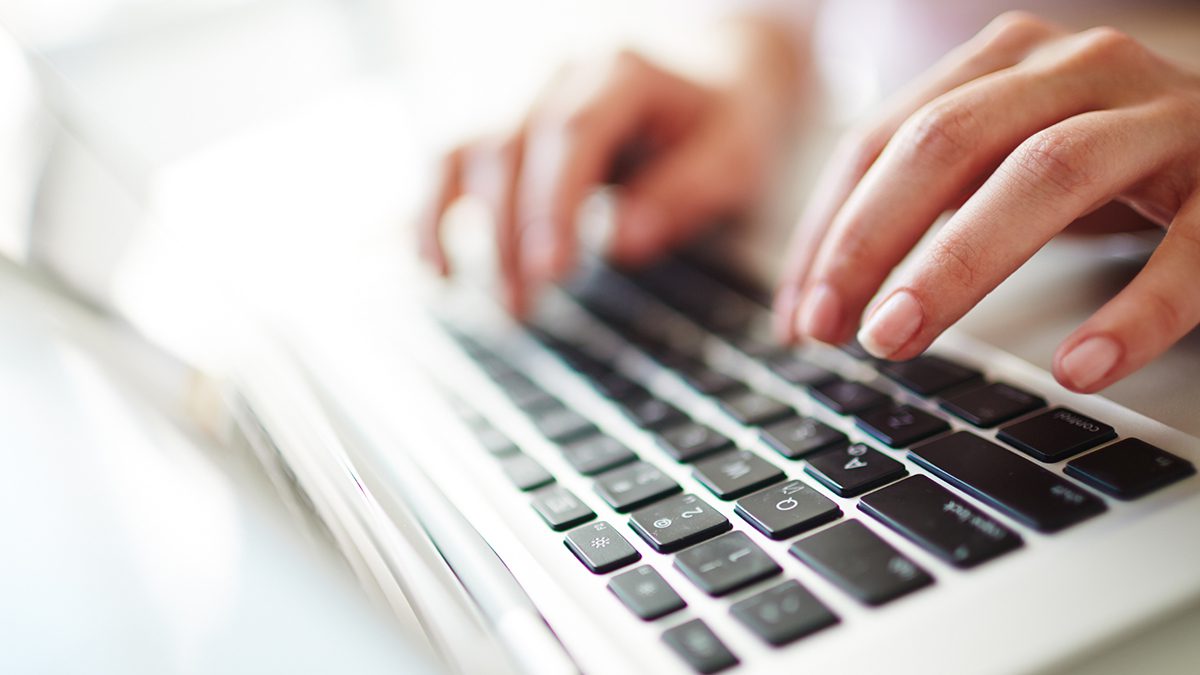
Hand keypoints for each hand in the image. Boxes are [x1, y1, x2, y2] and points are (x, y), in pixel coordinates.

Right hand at [420, 20, 800, 316]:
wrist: (710, 71)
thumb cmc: (722, 122)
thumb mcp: (732, 157)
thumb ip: (683, 194)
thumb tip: (623, 242)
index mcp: (621, 71)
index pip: (571, 131)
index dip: (552, 202)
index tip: (550, 270)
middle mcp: (559, 71)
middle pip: (509, 144)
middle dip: (509, 234)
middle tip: (521, 307)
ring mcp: (522, 90)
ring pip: (465, 148)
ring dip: (459, 225)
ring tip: (467, 291)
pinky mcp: (501, 118)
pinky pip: (450, 158)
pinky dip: (434, 210)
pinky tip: (436, 264)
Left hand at [774, 11, 1199, 392]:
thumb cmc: (1111, 164)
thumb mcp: (1006, 163)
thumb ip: (926, 205)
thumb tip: (819, 295)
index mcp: (1004, 63)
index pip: (883, 139)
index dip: (828, 230)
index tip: (798, 314)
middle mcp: (1077, 68)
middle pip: (946, 142)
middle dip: (872, 239)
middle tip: (832, 330)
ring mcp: (1162, 116)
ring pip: (1047, 172)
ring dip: (959, 263)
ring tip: (898, 340)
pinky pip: (1189, 248)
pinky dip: (1133, 311)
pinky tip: (1079, 365)